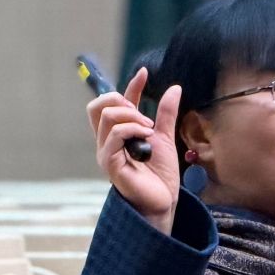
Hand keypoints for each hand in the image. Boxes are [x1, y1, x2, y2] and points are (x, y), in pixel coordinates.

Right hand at [89, 67, 183, 232]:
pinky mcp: (109, 162)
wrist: (163, 201)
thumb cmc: (160, 176)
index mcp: (117, 135)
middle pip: (99, 105)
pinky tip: (147, 137)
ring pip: (107, 115)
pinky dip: (132, 129)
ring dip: (131, 116)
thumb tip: (175, 88)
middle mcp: (107, 142)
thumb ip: (165, 114)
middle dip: (123, 100)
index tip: (144, 73)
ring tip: (149, 129)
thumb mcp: (165, 138)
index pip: (114, 103)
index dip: (128, 85)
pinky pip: (114, 134)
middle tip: (145, 117)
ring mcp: (106, 152)